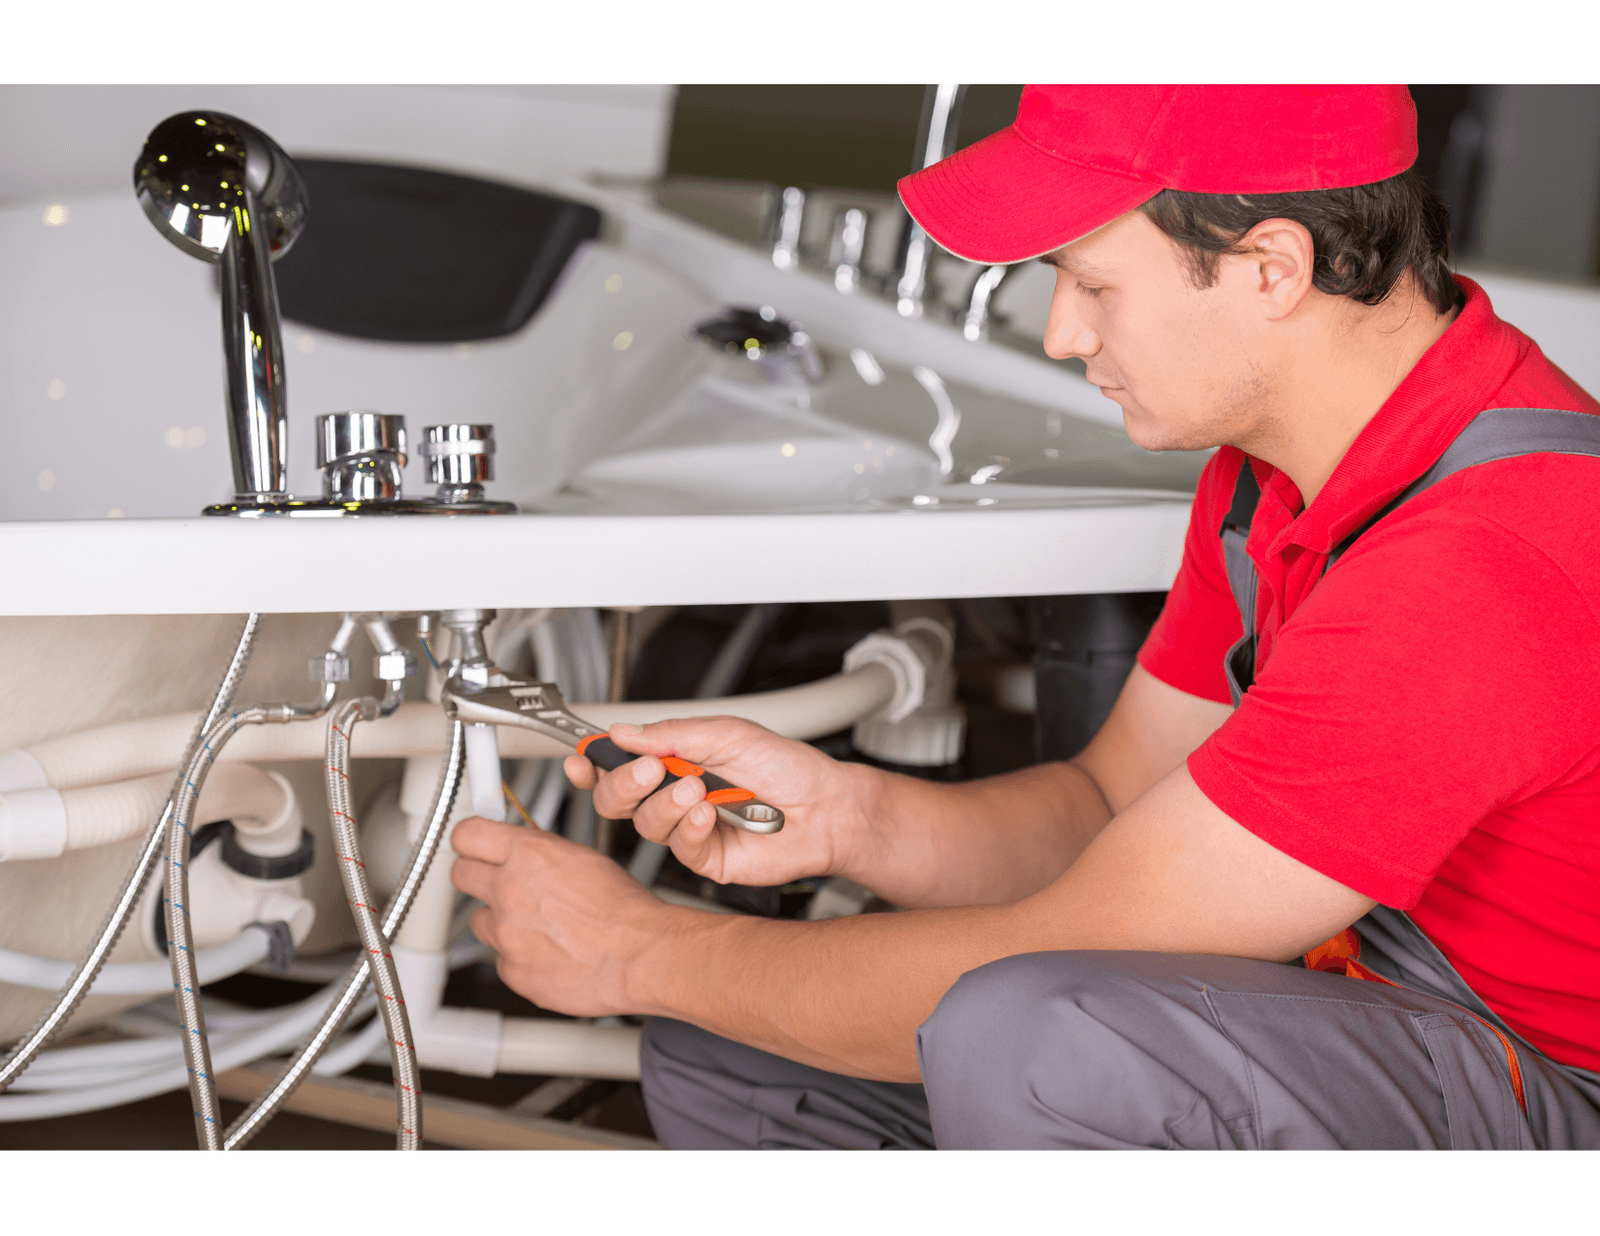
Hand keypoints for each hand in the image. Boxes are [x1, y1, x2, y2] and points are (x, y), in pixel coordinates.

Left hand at [450, 816, 676, 1015]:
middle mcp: (509, 891)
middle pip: (460, 874)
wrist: (639, 955)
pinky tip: (548, 950)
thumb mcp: (582, 858)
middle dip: (477, 875)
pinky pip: (502, 958)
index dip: (470, 839)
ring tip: (536, 924)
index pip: (467, 835)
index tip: (472, 843)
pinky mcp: (511, 970)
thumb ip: (541, 853)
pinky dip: (519, 955)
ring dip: (500, 920)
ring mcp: (506, 934)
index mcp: (528, 855)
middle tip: (495, 879)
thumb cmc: (623, 909)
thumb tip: (523, 851)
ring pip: (481, 921)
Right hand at [564, 717, 877, 888]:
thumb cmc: (787, 767)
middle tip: (648, 770)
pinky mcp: (706, 859)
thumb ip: (673, 734)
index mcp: (675, 761)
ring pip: (644, 825)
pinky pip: (678, 849)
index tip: (582, 757)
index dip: (593, 763)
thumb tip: (625, 733)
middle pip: (616, 800)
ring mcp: (688, 830)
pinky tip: (708, 815)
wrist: (827, 807)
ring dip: (665, 804)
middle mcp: (676, 797)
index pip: (618, 764)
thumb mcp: (727, 734)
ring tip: (697, 789)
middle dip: (622, 784)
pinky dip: (688, 829)